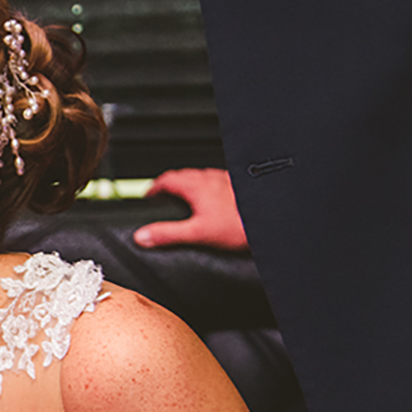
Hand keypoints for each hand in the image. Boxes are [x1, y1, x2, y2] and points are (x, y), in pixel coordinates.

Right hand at [132, 168, 248, 250]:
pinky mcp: (237, 185)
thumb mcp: (197, 234)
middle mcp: (210, 178)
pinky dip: (207, 188)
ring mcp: (225, 179)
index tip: (147, 195)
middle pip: (182, 175)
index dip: (153, 187)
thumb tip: (142, 236)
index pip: (166, 179)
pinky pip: (216, 181)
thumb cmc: (239, 224)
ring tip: (184, 197)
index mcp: (196, 186)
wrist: (269, 218)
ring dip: (188, 184)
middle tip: (162, 195)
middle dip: (169, 184)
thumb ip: (167, 234)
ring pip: (200, 177)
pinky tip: (213, 200)